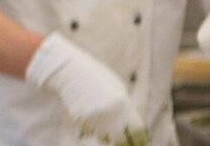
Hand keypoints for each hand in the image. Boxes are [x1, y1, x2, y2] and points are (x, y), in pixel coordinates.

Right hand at [25, 33, 148, 145]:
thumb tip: (133, 130)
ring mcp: (92, 118)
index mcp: (122, 103)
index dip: (139, 139)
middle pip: (120, 140)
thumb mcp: (118, 89)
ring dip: (106, 134)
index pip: (136, 131)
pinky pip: (90, 131)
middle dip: (123, 141)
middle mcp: (108, 113)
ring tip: (103, 120)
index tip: (139, 141)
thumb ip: (127, 109)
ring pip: (104, 138)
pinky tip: (89, 112)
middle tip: (123, 139)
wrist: (70, 70)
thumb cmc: (98, 77)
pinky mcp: (79, 120)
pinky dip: (92, 126)